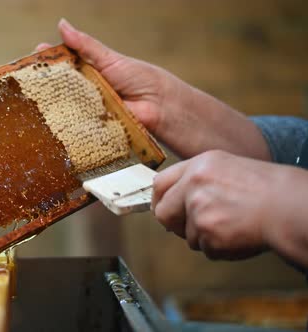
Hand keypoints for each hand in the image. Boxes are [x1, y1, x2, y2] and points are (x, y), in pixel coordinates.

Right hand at [37, 19, 270, 160]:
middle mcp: (84, 93)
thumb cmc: (140, 78)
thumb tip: (62, 24)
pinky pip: (74, 128)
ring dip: (48, 110)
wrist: (160, 108)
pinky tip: (45, 126)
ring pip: (62, 110)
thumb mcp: (108, 58)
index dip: (44, 65)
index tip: (26, 63)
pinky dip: (63, 128)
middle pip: (57, 90)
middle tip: (21, 87)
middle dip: (40, 89)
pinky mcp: (91, 130)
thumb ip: (84, 45)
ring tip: (26, 107)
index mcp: (88, 72)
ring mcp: (87, 112)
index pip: (60, 67)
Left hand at [152, 150, 307, 265]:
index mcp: (198, 166)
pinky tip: (238, 234)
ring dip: (206, 237)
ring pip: (188, 236)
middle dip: (174, 225)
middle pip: (163, 213)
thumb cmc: (265, 188)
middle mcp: (193, 185)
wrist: (288, 206)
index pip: (160, 184)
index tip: (163, 209)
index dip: (159, 200)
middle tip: (194, 227)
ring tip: (232, 224)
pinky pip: (205, 249)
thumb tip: (171, 200)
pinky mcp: (208, 233)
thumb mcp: (225, 168)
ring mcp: (199, 210)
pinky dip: (220, 248)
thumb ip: (195, 180)